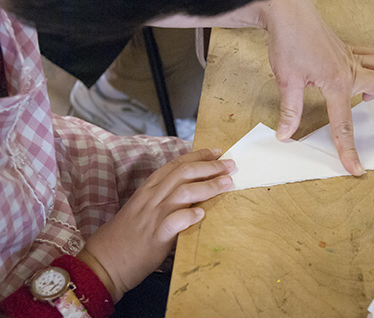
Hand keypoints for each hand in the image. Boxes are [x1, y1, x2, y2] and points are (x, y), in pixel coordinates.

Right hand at [77, 149, 234, 301]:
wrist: (104, 262)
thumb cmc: (126, 236)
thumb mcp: (143, 209)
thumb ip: (164, 198)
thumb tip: (193, 191)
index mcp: (148, 189)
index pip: (176, 165)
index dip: (198, 156)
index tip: (217, 152)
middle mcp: (151, 198)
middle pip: (184, 173)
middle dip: (210, 166)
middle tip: (230, 164)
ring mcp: (153, 216)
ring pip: (183, 192)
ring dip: (208, 186)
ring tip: (228, 183)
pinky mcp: (155, 237)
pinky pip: (174, 222)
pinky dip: (189, 215)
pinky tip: (202, 213)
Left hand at [263, 0, 373, 175]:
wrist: (288, 12)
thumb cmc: (290, 41)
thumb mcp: (287, 81)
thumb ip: (290, 111)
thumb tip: (285, 134)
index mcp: (338, 83)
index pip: (345, 125)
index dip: (350, 150)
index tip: (356, 168)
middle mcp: (352, 70)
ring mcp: (352, 58)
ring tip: (373, 101)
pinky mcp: (347, 49)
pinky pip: (373, 57)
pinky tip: (362, 77)